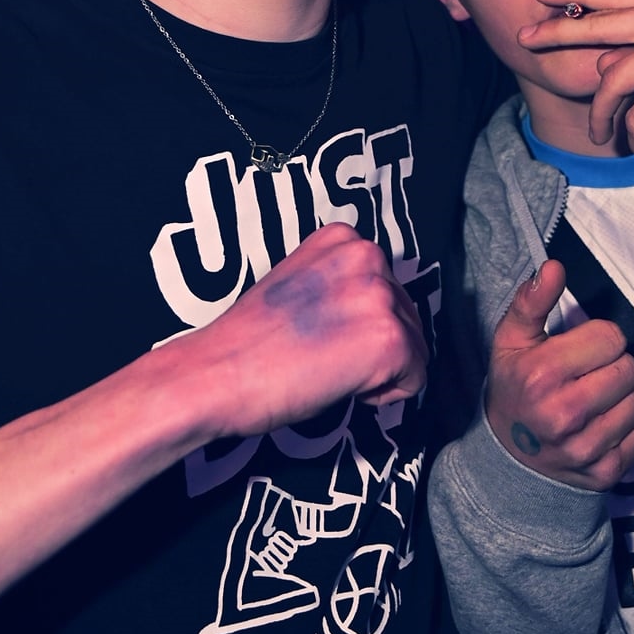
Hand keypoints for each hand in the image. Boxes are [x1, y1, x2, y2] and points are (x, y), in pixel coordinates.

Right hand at [180, 224, 428, 440]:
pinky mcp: (390, 338)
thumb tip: (368, 314)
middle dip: (374, 346)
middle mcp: (367, 256)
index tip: (326, 335)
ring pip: (415, 348)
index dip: (359, 323)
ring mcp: (380, 296)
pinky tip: (338, 384)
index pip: (387, 287)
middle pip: (407, 315)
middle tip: (322, 357)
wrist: (218, 373)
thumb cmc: (247, 343)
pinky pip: (415, 379)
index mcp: (342, 239)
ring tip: (326, 368)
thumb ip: (339, 285)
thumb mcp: (298, 285)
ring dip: (380, 370)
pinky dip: (385, 395)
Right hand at [486, 261, 633, 489]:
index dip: (598, 340)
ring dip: (623, 397)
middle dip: (613, 367)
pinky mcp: (604, 472)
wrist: (507, 456)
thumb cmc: (514, 388)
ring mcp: (585, 448)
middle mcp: (564, 415)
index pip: (611, 338)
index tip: (579, 352)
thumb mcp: (512, 340)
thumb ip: (533, 300)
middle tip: (588, 375)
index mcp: (542, 375)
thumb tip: (553, 267)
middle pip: (629, 370)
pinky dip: (628, 427)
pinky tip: (602, 424)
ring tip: (595, 400)